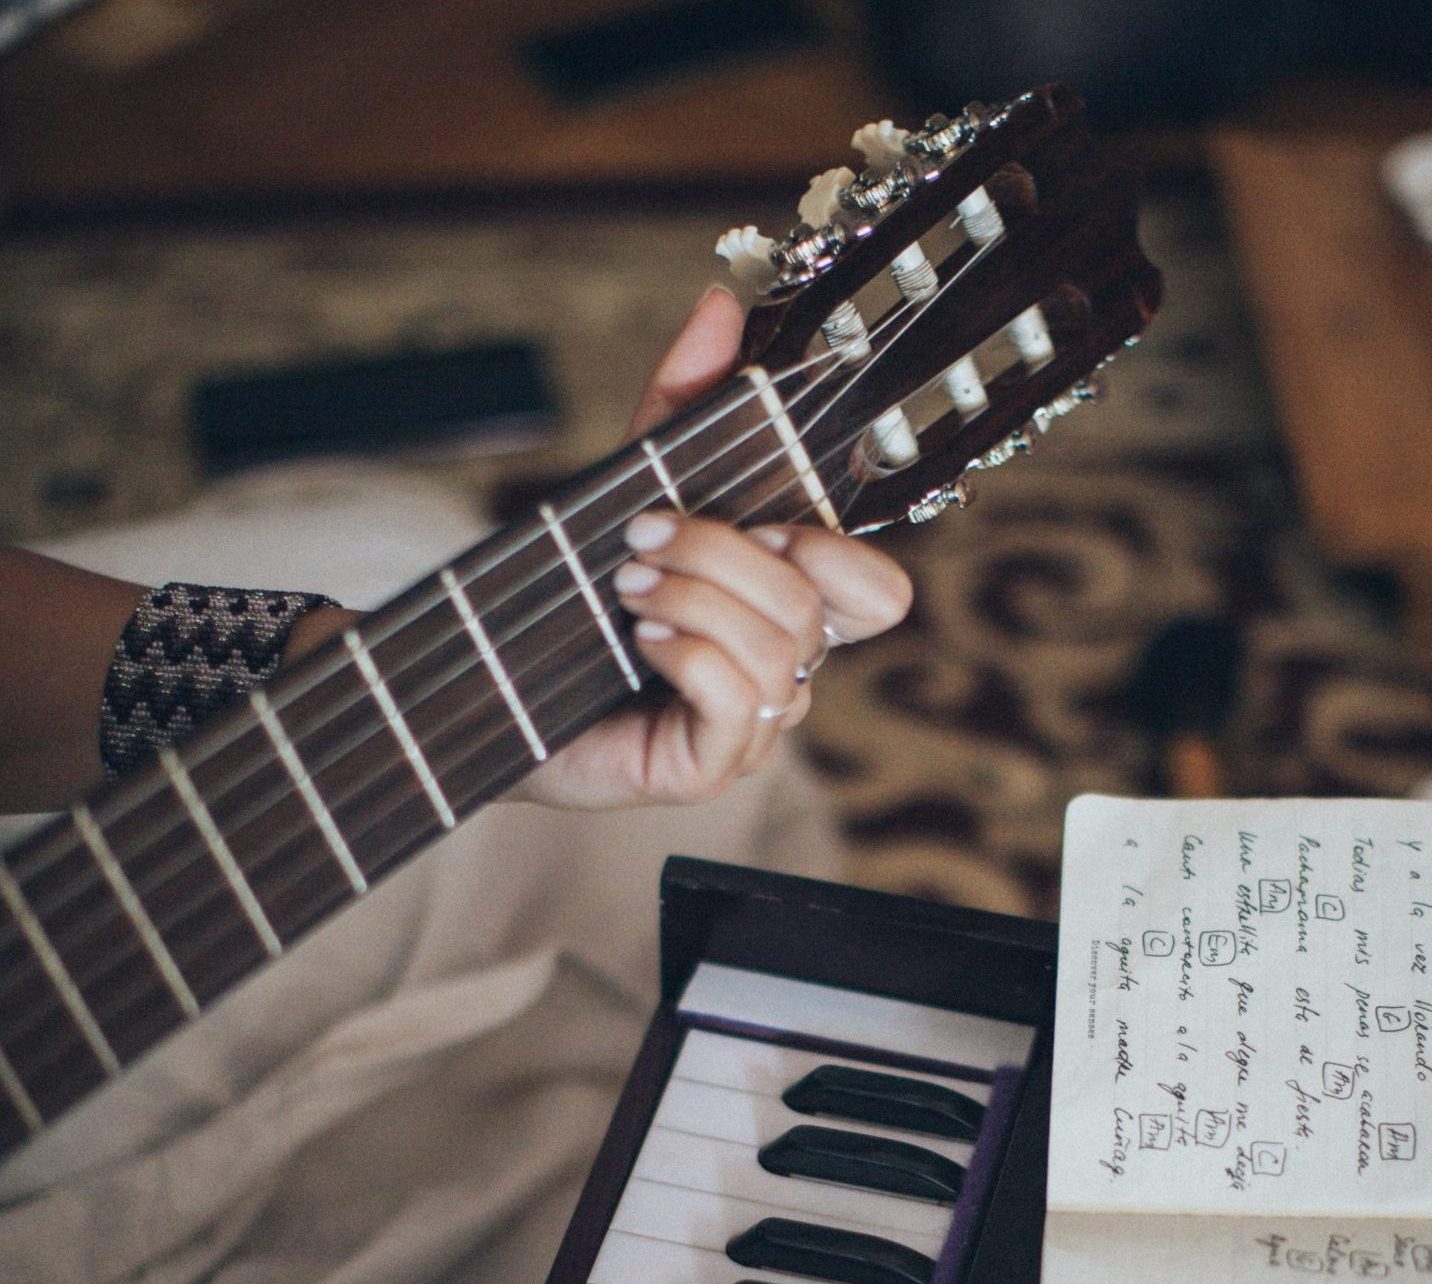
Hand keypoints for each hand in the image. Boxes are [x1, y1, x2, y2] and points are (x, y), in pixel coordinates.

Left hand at [513, 286, 911, 811]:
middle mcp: (784, 674)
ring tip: (624, 587)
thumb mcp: (631, 485)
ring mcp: (751, 729)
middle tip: (640, 538)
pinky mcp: (708, 767)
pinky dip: (688, 652)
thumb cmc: (575, 596)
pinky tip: (641, 640)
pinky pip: (737, 701)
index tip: (761, 520)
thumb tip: (721, 305)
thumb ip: (680, 404)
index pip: (878, 595)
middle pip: (811, 608)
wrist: (490, 684)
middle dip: (721, 555)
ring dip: (690, 598)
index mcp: (786, 613)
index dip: (839, 554)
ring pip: (775, 652)